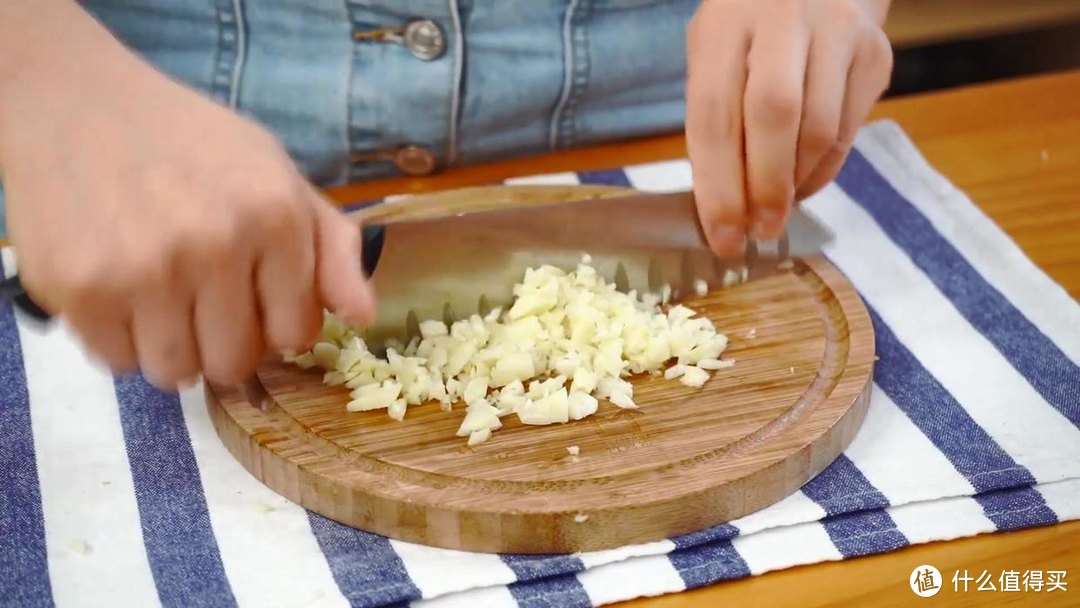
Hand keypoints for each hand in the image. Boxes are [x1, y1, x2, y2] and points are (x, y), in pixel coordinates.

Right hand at [0, 16, 375, 388]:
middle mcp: (216, 245)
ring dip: (171, 348)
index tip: (252, 296)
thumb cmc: (194, 145)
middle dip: (223, 342)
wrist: (80, 104)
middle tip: (201, 300)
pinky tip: (120, 291)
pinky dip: (119, 340)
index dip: (275, 322)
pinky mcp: (81, 287)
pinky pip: (117, 362)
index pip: (296, 333)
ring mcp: (145, 269)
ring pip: (176, 373)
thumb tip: (363, 317)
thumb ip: (332, 248)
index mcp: (277, 217)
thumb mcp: (280, 177)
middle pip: (235, 363)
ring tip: (160, 297)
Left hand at [685, 0, 892, 255]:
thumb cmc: (750, 30)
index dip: (718, 187)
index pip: (715, 115)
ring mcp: (836, 31)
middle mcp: (782, 19)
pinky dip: (824, 169)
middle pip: (774, 117)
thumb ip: (715, 121)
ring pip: (819, 129)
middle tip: (760, 230)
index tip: (724, 237)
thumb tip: (724, 209)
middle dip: (765, 188)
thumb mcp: (715, 55)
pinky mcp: (874, 52)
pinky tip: (804, 180)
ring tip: (779, 209)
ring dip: (797, 184)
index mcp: (724, 24)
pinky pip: (849, 129)